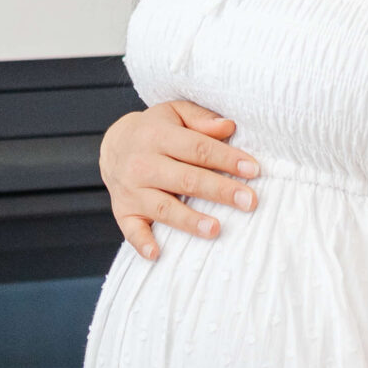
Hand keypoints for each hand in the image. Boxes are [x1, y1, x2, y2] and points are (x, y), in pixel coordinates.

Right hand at [100, 100, 258, 260]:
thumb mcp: (175, 113)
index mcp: (157, 135)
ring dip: (189, 220)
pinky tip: (157, 254)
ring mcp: (131, 190)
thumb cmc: (155, 130)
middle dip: (219, 190)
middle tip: (249, 201)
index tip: (253, 170)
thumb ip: (201, 119)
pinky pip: (131, 230)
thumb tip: (229, 127)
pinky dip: (142, 243)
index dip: (226, 159)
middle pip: (185, 179)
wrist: (114, 145)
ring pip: (163, 207)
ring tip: (216, 229)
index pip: (197, 148)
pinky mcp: (123, 211)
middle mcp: (142, 163)